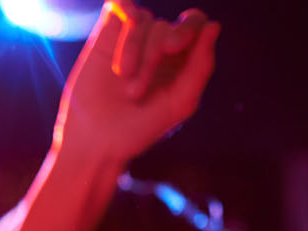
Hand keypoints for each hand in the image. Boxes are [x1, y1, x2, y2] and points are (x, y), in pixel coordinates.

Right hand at [53, 1, 218, 167]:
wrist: (94, 141)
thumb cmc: (139, 129)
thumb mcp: (179, 104)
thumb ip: (201, 66)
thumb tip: (214, 25)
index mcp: (181, 60)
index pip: (195, 24)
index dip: (189, 27)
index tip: (175, 46)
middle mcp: (158, 46)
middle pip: (167, 26)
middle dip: (155, 52)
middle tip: (137, 87)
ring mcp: (131, 40)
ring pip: (144, 20)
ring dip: (133, 48)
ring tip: (123, 79)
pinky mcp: (104, 36)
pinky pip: (121, 6)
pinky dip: (124, 11)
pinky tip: (121, 30)